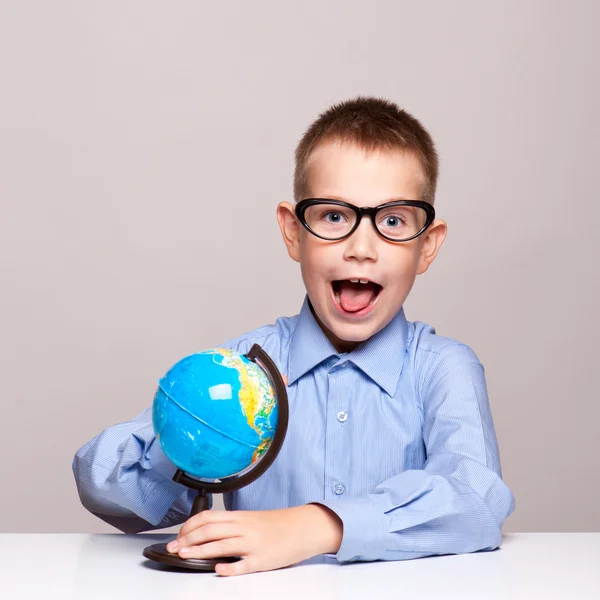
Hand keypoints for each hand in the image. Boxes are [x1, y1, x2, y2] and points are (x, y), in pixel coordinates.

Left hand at [166, 504, 342, 575]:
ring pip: (222, 545)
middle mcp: (244, 528)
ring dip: (200, 551)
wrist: (304, 527)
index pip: (208, 517)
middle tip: (174, 548)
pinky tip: (219, 570)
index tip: (178, 535)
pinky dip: (229, 568)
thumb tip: (208, 533)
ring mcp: (253, 544)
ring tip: (184, 555)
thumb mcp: (253, 519)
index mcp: (240, 517)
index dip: (189, 526)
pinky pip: (244, 565)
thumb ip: (232, 525)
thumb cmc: (278, 525)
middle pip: (210, 530)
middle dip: (188, 539)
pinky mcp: (263, 560)